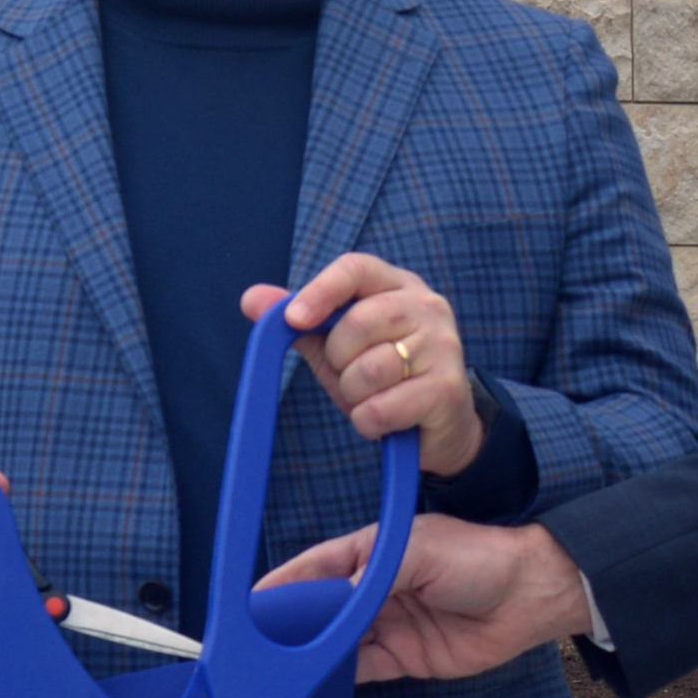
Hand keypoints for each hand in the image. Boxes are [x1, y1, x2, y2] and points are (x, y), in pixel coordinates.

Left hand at [247, 254, 484, 480]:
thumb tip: (250, 298)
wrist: (440, 429)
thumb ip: (300, 322)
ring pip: (367, 371)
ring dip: (355, 396)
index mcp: (397, 286)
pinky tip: (386, 422)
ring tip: (375, 399)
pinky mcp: (447, 389)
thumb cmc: (384, 381)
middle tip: (352, 377)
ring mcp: (443, 346)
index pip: (356, 269)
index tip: (294, 319)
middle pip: (356, 322)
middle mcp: (427, 307)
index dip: (320, 291)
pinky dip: (370, 423)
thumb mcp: (338, 349)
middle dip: (339, 360)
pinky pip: (380, 408)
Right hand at [264, 511, 593, 680]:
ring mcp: (388, 624)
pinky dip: (339, 678)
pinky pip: (363, 669)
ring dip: (311, 656)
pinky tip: (313, 686)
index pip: (315, 568)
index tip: (249, 606)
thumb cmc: (479, 557)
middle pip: (321, 610)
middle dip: (291, 627)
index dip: (283, 586)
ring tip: (275, 672)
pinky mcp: (405, 658)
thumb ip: (369, 574)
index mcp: (371, 552)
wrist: (531, 595)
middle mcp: (374, 589)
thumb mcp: (420, 550)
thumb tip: (329, 596)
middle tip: (253, 649)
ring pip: (337, 643)